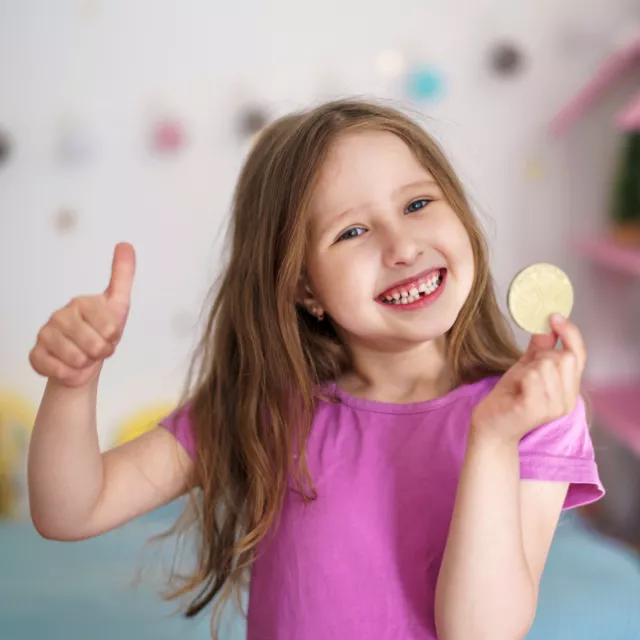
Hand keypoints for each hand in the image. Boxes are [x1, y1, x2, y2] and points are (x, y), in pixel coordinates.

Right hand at [29, 243, 135, 388]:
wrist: (84, 361)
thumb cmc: (102, 331)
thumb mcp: (118, 304)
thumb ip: (123, 275)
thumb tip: (125, 244)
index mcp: (82, 302)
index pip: (110, 327)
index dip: (114, 338)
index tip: (110, 334)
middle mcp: (60, 315)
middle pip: (94, 345)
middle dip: (101, 352)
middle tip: (97, 348)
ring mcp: (46, 334)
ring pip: (77, 359)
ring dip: (86, 364)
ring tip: (84, 355)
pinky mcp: (35, 354)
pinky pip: (58, 370)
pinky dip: (70, 374)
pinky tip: (68, 365)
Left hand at [471, 314, 585, 444]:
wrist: (490, 426)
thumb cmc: (509, 398)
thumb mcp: (525, 367)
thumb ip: (539, 348)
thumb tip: (547, 325)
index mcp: (568, 388)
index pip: (579, 355)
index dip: (570, 333)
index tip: (554, 316)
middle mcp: (567, 399)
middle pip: (564, 356)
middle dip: (541, 356)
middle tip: (525, 372)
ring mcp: (554, 406)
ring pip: (546, 364)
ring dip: (527, 369)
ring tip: (519, 385)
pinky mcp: (537, 409)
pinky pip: (533, 375)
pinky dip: (521, 377)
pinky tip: (515, 391)